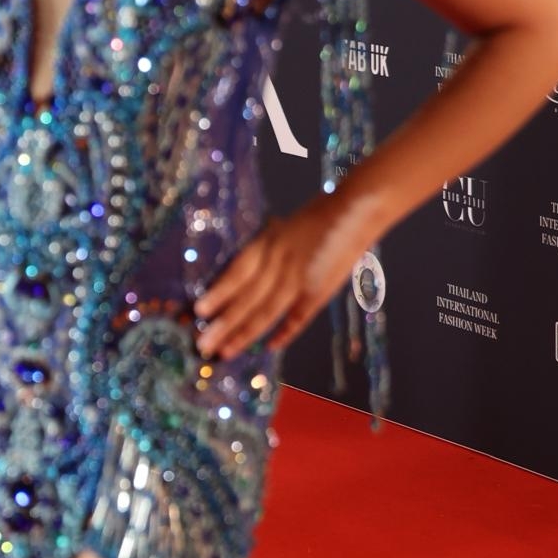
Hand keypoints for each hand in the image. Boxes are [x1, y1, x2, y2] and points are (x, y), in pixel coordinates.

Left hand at [195, 200, 374, 359]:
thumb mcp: (287, 224)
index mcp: (268, 241)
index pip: (237, 271)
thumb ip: (269, 245)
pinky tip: (269, 347)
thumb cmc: (324, 212)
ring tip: (224, 351)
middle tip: (202, 345)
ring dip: (244, 333)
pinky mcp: (320, 289)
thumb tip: (248, 265)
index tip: (198, 312)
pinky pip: (299, 315)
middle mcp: (278, 259)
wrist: (359, 206)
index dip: (218, 292)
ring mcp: (300, 276)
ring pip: (266, 310)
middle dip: (223, 323)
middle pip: (246, 296)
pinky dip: (285, 332)